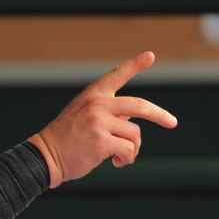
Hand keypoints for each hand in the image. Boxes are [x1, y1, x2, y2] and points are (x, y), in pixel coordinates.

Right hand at [31, 51, 177, 187]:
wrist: (46, 155)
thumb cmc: (66, 138)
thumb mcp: (84, 115)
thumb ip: (108, 112)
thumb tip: (134, 117)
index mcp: (92, 95)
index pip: (116, 75)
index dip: (135, 65)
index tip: (150, 56)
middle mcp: (97, 104)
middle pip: (139, 106)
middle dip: (160, 115)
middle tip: (172, 122)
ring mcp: (99, 122)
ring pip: (135, 134)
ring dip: (133, 149)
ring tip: (120, 156)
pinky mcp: (102, 141)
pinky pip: (129, 150)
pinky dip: (127, 159)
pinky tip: (115, 162)